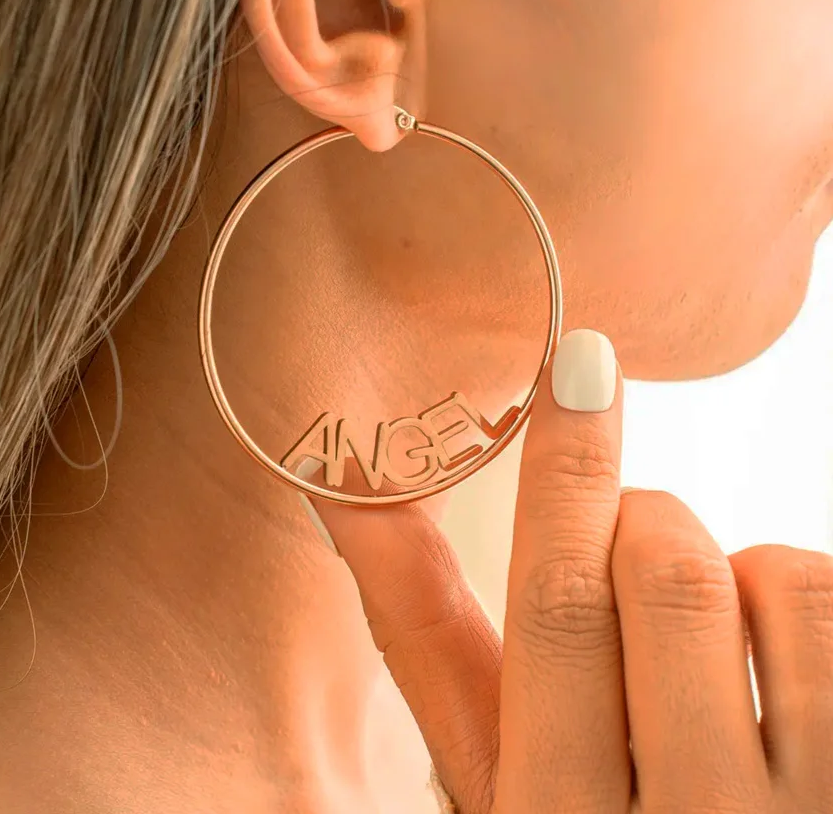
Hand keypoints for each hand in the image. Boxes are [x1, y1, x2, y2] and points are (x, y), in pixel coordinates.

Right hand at [310, 329, 832, 812]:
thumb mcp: (488, 770)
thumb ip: (423, 633)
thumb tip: (343, 498)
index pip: (560, 607)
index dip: (566, 470)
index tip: (579, 362)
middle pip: (668, 574)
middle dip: (643, 520)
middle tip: (626, 547)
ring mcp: (805, 813)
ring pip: (778, 582)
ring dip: (732, 571)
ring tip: (704, 636)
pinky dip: (795, 599)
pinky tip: (772, 666)